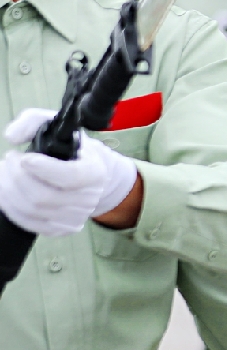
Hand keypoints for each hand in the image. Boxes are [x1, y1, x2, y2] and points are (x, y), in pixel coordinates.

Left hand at [0, 112, 137, 234]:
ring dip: (8, 191)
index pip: (70, 177)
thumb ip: (32, 121)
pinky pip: (27, 223)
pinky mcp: (60, 229)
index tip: (25, 158)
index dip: (43, 169)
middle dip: (16, 178)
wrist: (86, 174)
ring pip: (31, 210)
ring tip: (5, 173)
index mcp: (94, 173)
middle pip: (42, 197)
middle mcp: (88, 198)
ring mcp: (75, 217)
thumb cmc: (68, 148)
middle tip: (9, 160)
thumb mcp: (57, 126)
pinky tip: (6, 191)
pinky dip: (10, 207)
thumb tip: (13, 136)